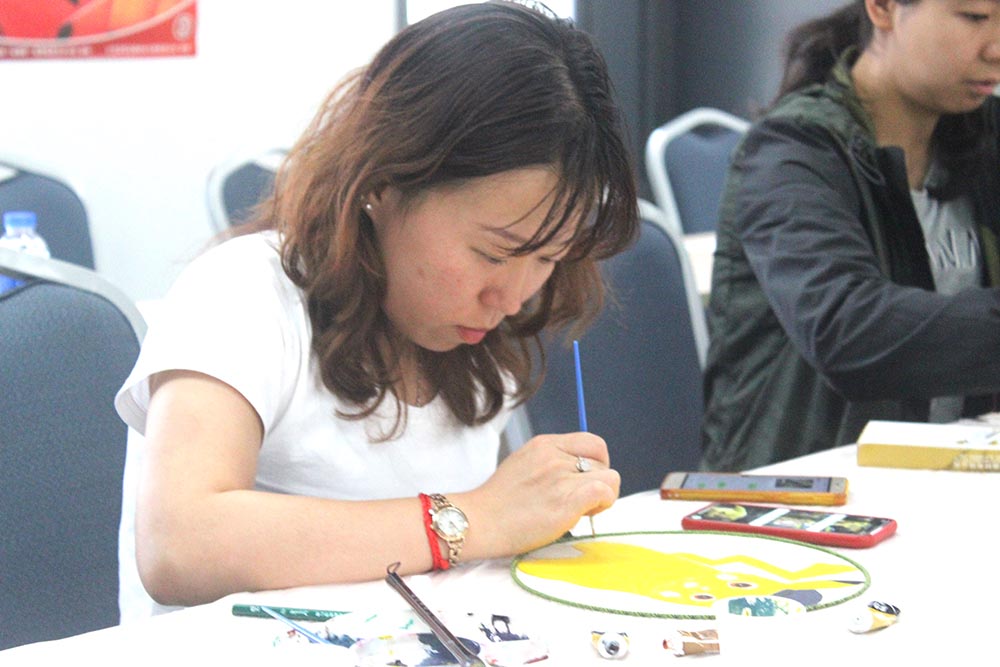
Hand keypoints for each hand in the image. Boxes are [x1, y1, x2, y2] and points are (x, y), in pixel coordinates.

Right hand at [460, 432, 619, 558]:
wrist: (479, 522)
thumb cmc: (499, 502)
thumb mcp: (523, 464)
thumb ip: (550, 463)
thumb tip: (579, 474)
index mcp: (544, 444)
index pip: (592, 442)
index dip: (596, 462)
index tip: (583, 480)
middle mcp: (555, 455)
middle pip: (602, 461)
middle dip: (598, 481)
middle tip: (580, 501)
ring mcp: (560, 477)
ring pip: (610, 477)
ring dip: (603, 496)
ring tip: (581, 510)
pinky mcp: (566, 500)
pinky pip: (605, 491)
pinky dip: (603, 504)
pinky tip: (585, 514)